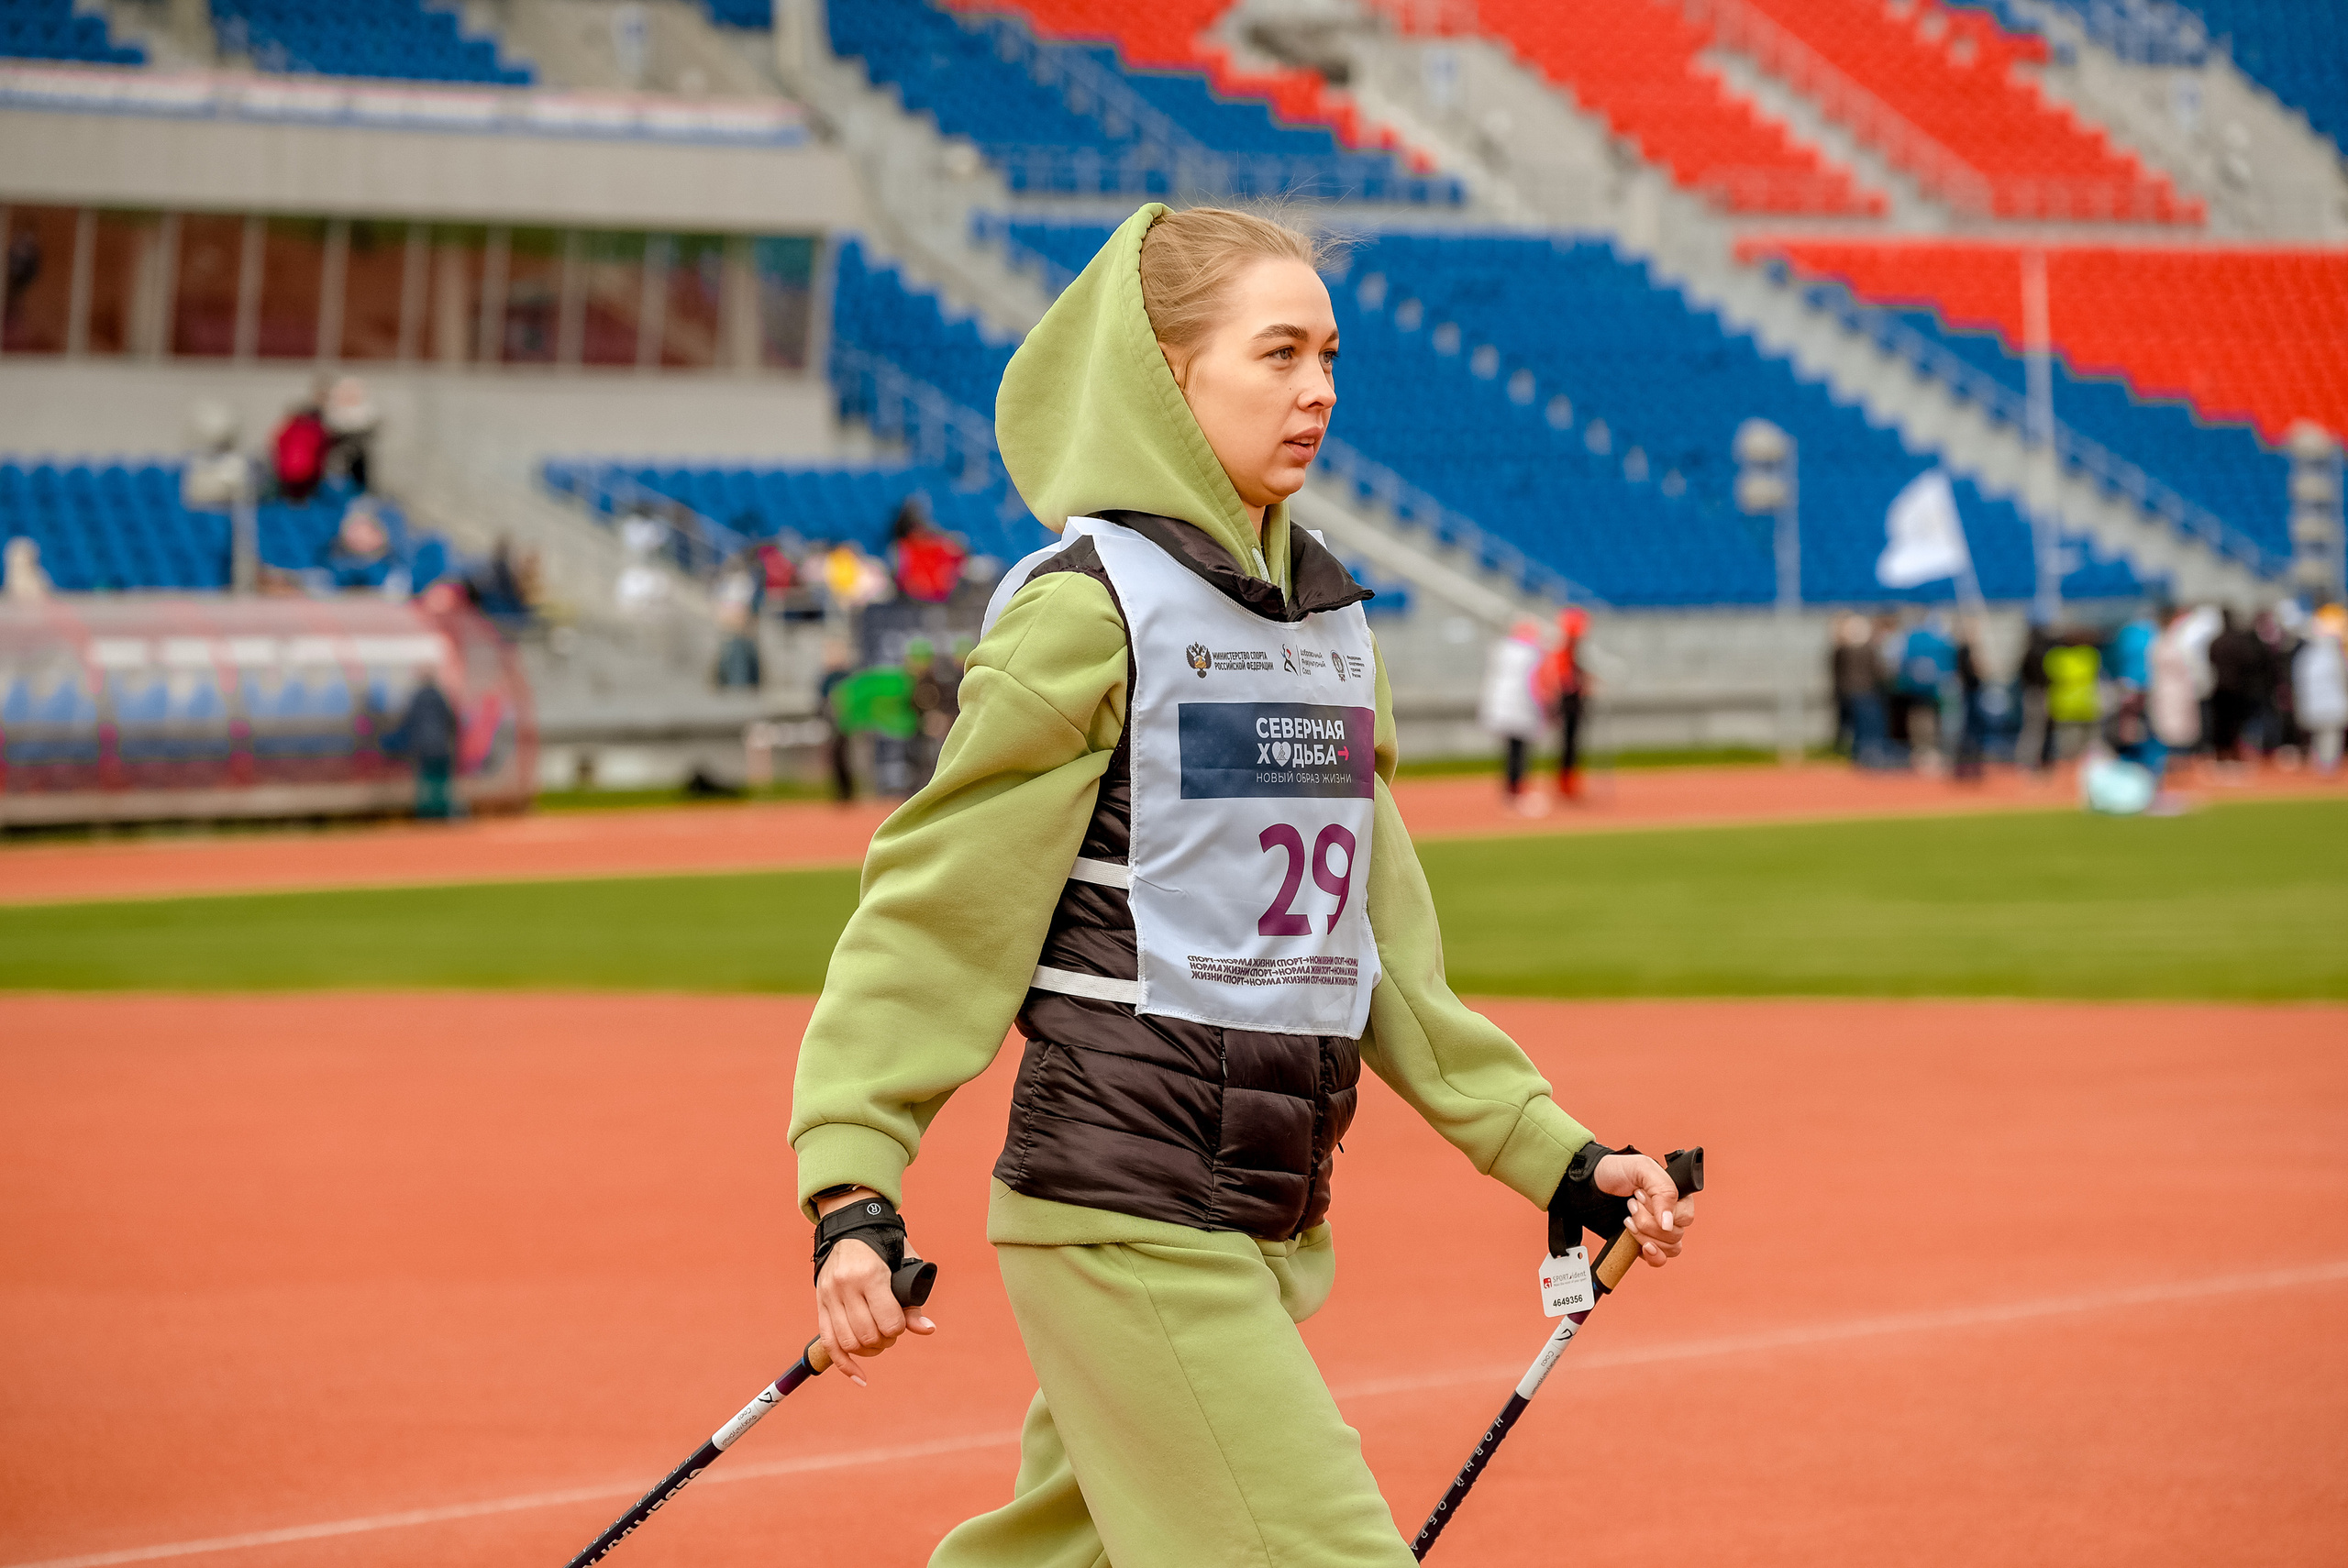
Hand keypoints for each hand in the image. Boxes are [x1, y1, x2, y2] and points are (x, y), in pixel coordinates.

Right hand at [812, 1191, 934, 1385]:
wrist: (849, 1227)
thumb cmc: (884, 1246)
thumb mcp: (905, 1263)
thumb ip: (913, 1299)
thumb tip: (928, 1329)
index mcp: (870, 1274)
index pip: (888, 1321)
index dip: (899, 1329)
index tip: (901, 1322)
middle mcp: (846, 1286)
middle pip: (867, 1335)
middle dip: (884, 1341)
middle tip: (891, 1332)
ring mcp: (829, 1296)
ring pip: (847, 1343)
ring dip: (867, 1352)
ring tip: (878, 1343)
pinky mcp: (820, 1305)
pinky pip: (828, 1343)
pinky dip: (843, 1365)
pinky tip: (859, 1376)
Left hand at [1593, 1152, 1695, 1267]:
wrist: (1591, 1184)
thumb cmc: (1618, 1171)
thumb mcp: (1642, 1168)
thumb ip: (1663, 1191)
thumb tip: (1669, 1224)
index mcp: (1676, 1196)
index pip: (1685, 1217)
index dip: (1662, 1211)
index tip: (1641, 1197)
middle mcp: (1671, 1215)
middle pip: (1675, 1235)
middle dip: (1647, 1221)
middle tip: (1630, 1205)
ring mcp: (1659, 1231)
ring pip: (1669, 1249)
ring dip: (1645, 1235)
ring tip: (1628, 1219)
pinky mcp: (1646, 1243)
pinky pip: (1660, 1260)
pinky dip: (1652, 1256)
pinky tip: (1642, 1246)